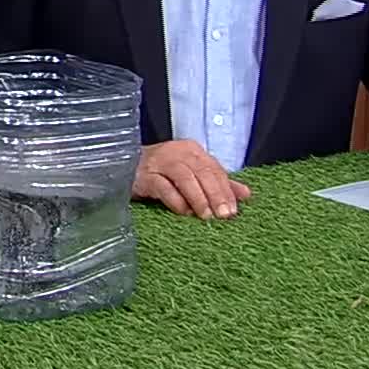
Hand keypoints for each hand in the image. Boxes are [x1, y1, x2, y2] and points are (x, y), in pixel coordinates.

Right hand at [132, 140, 250, 218]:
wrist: (122, 167)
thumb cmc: (162, 173)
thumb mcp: (191, 174)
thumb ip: (217, 183)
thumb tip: (246, 194)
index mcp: (191, 150)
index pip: (214, 169)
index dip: (226, 189)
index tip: (234, 211)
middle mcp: (177, 152)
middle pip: (202, 171)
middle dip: (215, 194)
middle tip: (224, 216)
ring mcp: (159, 162)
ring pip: (185, 177)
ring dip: (198, 198)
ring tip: (206, 217)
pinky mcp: (144, 176)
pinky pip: (163, 187)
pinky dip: (175, 200)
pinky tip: (184, 213)